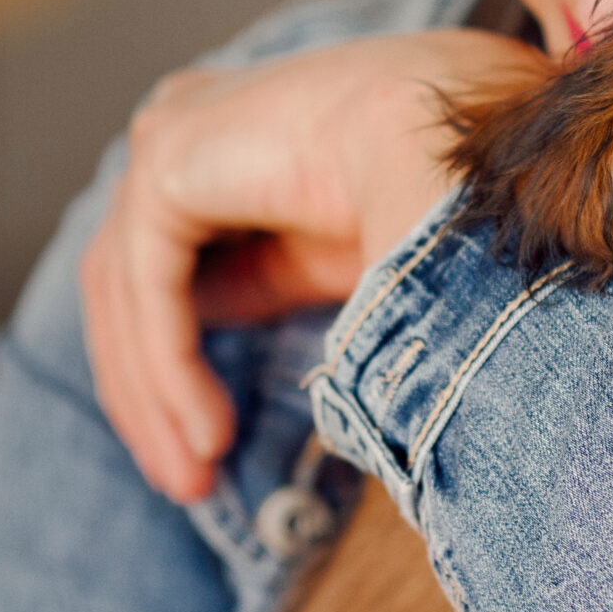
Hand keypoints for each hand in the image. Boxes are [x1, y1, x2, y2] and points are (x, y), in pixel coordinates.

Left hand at [80, 30, 550, 501]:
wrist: (486, 158)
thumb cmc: (445, 198)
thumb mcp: (330, 265)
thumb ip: (260, 283)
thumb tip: (208, 346)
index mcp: (224, 138)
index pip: (155, 264)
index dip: (165, 366)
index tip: (200, 457)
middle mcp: (186, 126)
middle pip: (127, 283)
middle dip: (147, 394)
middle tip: (185, 485)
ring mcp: (172, 134)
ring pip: (126, 293)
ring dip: (157, 398)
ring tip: (199, 477)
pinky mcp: (170, 164)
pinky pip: (149, 289)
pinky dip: (171, 369)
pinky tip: (210, 433)